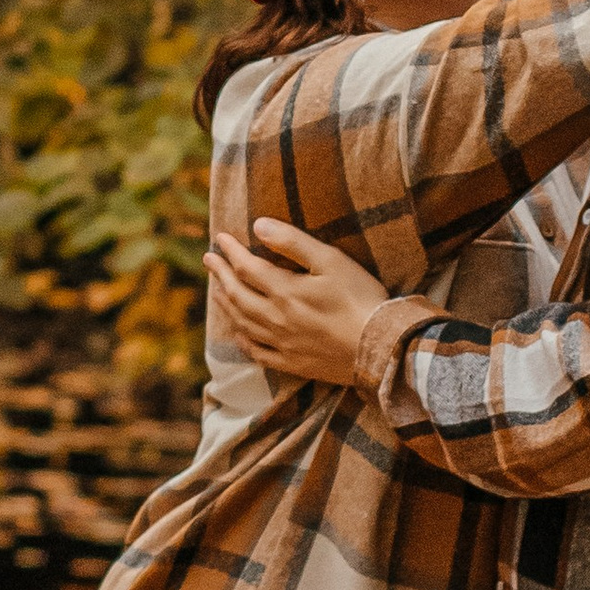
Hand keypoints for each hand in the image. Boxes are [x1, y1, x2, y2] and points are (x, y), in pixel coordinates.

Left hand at [205, 217, 389, 384]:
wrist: (381, 348)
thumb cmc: (361, 299)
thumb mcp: (332, 261)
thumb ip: (293, 242)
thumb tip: (258, 226)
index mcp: (285, 291)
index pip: (246, 267)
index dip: (230, 251)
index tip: (219, 238)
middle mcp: (276, 319)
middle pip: (238, 295)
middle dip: (220, 275)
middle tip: (208, 259)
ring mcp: (283, 344)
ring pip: (243, 323)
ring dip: (226, 304)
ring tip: (217, 290)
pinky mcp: (294, 363)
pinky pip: (259, 353)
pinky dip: (244, 341)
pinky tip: (240, 334)